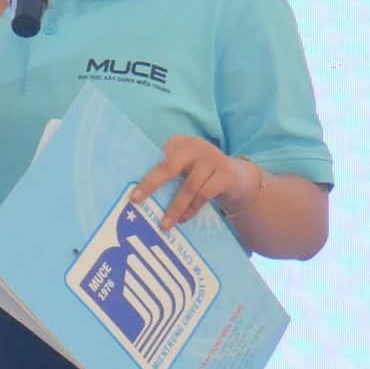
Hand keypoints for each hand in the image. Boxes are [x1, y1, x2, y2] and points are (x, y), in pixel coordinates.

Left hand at [130, 136, 261, 229]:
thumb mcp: (185, 168)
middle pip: (169, 166)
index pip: (157, 157)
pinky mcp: (226, 174)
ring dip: (175, 207)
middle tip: (136, 200)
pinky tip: (184, 219)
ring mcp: (212, 158)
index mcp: (179, 143)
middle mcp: (195, 146)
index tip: (130, 190)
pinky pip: (204, 194)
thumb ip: (167, 173)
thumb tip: (138, 194)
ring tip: (165, 224)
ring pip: (189, 186)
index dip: (143, 173)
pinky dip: (192, 209)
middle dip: (150, 184)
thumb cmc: (201, 174)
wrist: (238, 177)